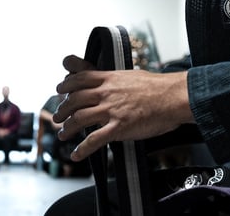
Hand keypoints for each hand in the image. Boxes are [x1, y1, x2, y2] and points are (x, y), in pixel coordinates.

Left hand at [52, 55, 192, 160]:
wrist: (172, 97)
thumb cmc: (156, 87)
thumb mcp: (129, 75)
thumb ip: (113, 77)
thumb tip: (106, 77)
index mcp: (109, 78)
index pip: (80, 78)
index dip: (66, 84)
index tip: (60, 90)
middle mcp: (106, 92)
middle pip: (74, 99)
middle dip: (62, 109)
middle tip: (57, 116)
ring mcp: (111, 110)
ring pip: (79, 118)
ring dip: (67, 128)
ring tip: (63, 134)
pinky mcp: (119, 127)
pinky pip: (94, 139)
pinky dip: (82, 149)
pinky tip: (76, 154)